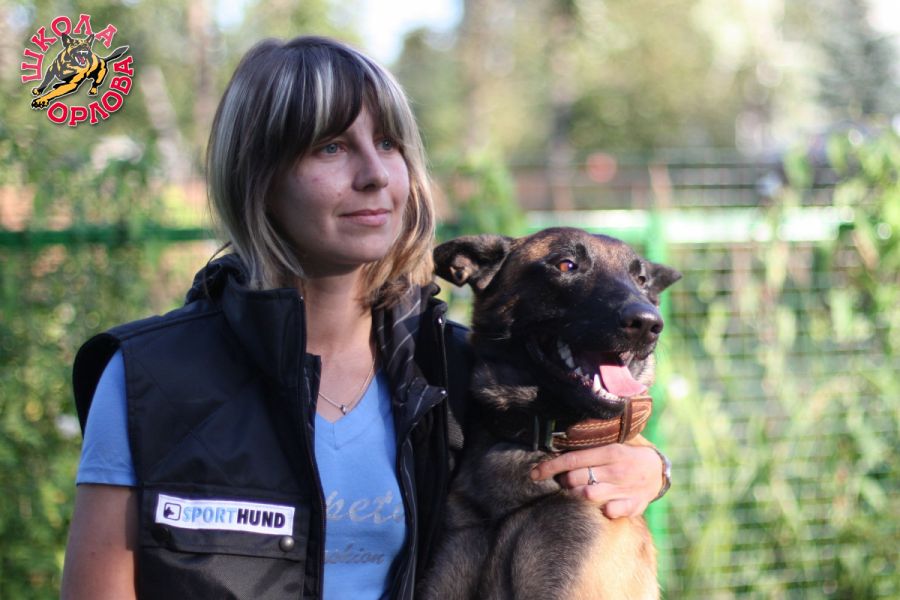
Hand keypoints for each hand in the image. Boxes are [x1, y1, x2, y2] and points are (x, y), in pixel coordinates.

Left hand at [530, 444, 663, 518]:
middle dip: (564, 480)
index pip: (572, 459)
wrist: (659, 469)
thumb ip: (590, 444)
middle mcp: (617, 470)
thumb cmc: (627, 454)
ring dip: (577, 494)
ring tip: (577, 490)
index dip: (550, 467)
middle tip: (565, 479)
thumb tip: (558, 439)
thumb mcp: (613, 442)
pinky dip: (602, 510)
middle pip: (576, 479)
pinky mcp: (633, 505)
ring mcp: (625, 489)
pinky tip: (601, 504)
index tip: (534, 473)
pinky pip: (609, 511)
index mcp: (611, 451)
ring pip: (588, 496)